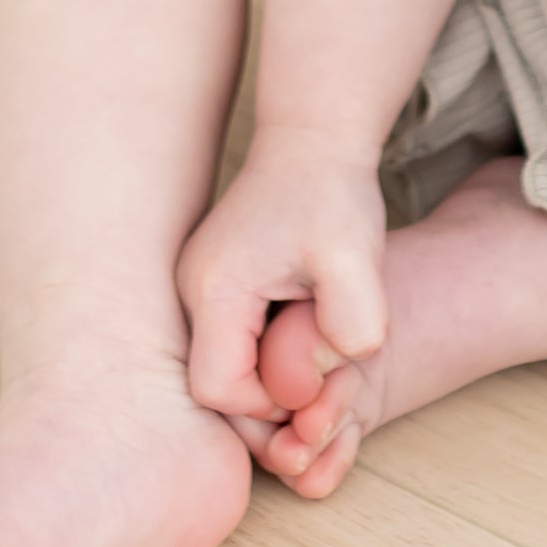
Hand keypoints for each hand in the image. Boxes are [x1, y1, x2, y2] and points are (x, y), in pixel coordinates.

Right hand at [174, 126, 389, 419]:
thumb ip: (355, 316)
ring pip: (220, 364)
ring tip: (316, 356)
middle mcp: (190, 292)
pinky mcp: (212, 285)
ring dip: (266, 376)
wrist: (314, 142)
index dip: (269, 404)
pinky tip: (302, 335)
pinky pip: (228, 341)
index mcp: (214, 288)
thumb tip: (342, 366)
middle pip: (211, 385)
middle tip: (322, 385)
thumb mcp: (356, 253)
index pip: (217, 389)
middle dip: (267, 400)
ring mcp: (196, 288)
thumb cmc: (333, 194)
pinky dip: (263, 353)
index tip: (317, 383)